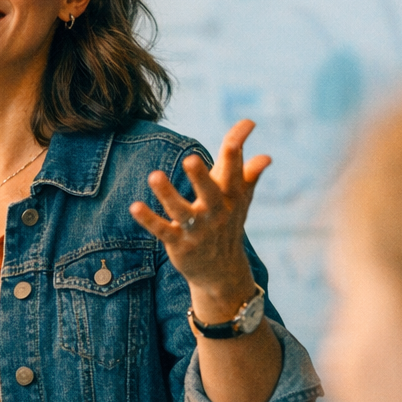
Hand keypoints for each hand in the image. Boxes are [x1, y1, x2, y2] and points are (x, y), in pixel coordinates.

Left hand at [129, 119, 269, 319]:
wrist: (221, 271)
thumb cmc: (228, 225)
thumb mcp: (240, 201)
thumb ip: (249, 175)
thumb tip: (266, 156)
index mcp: (232, 198)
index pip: (235, 172)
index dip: (237, 152)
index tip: (242, 130)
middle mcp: (217, 213)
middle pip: (211, 193)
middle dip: (201, 177)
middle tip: (190, 158)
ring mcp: (198, 230)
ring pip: (182, 211)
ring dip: (168, 194)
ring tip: (154, 176)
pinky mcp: (180, 244)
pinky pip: (163, 230)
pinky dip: (149, 220)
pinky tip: (135, 207)